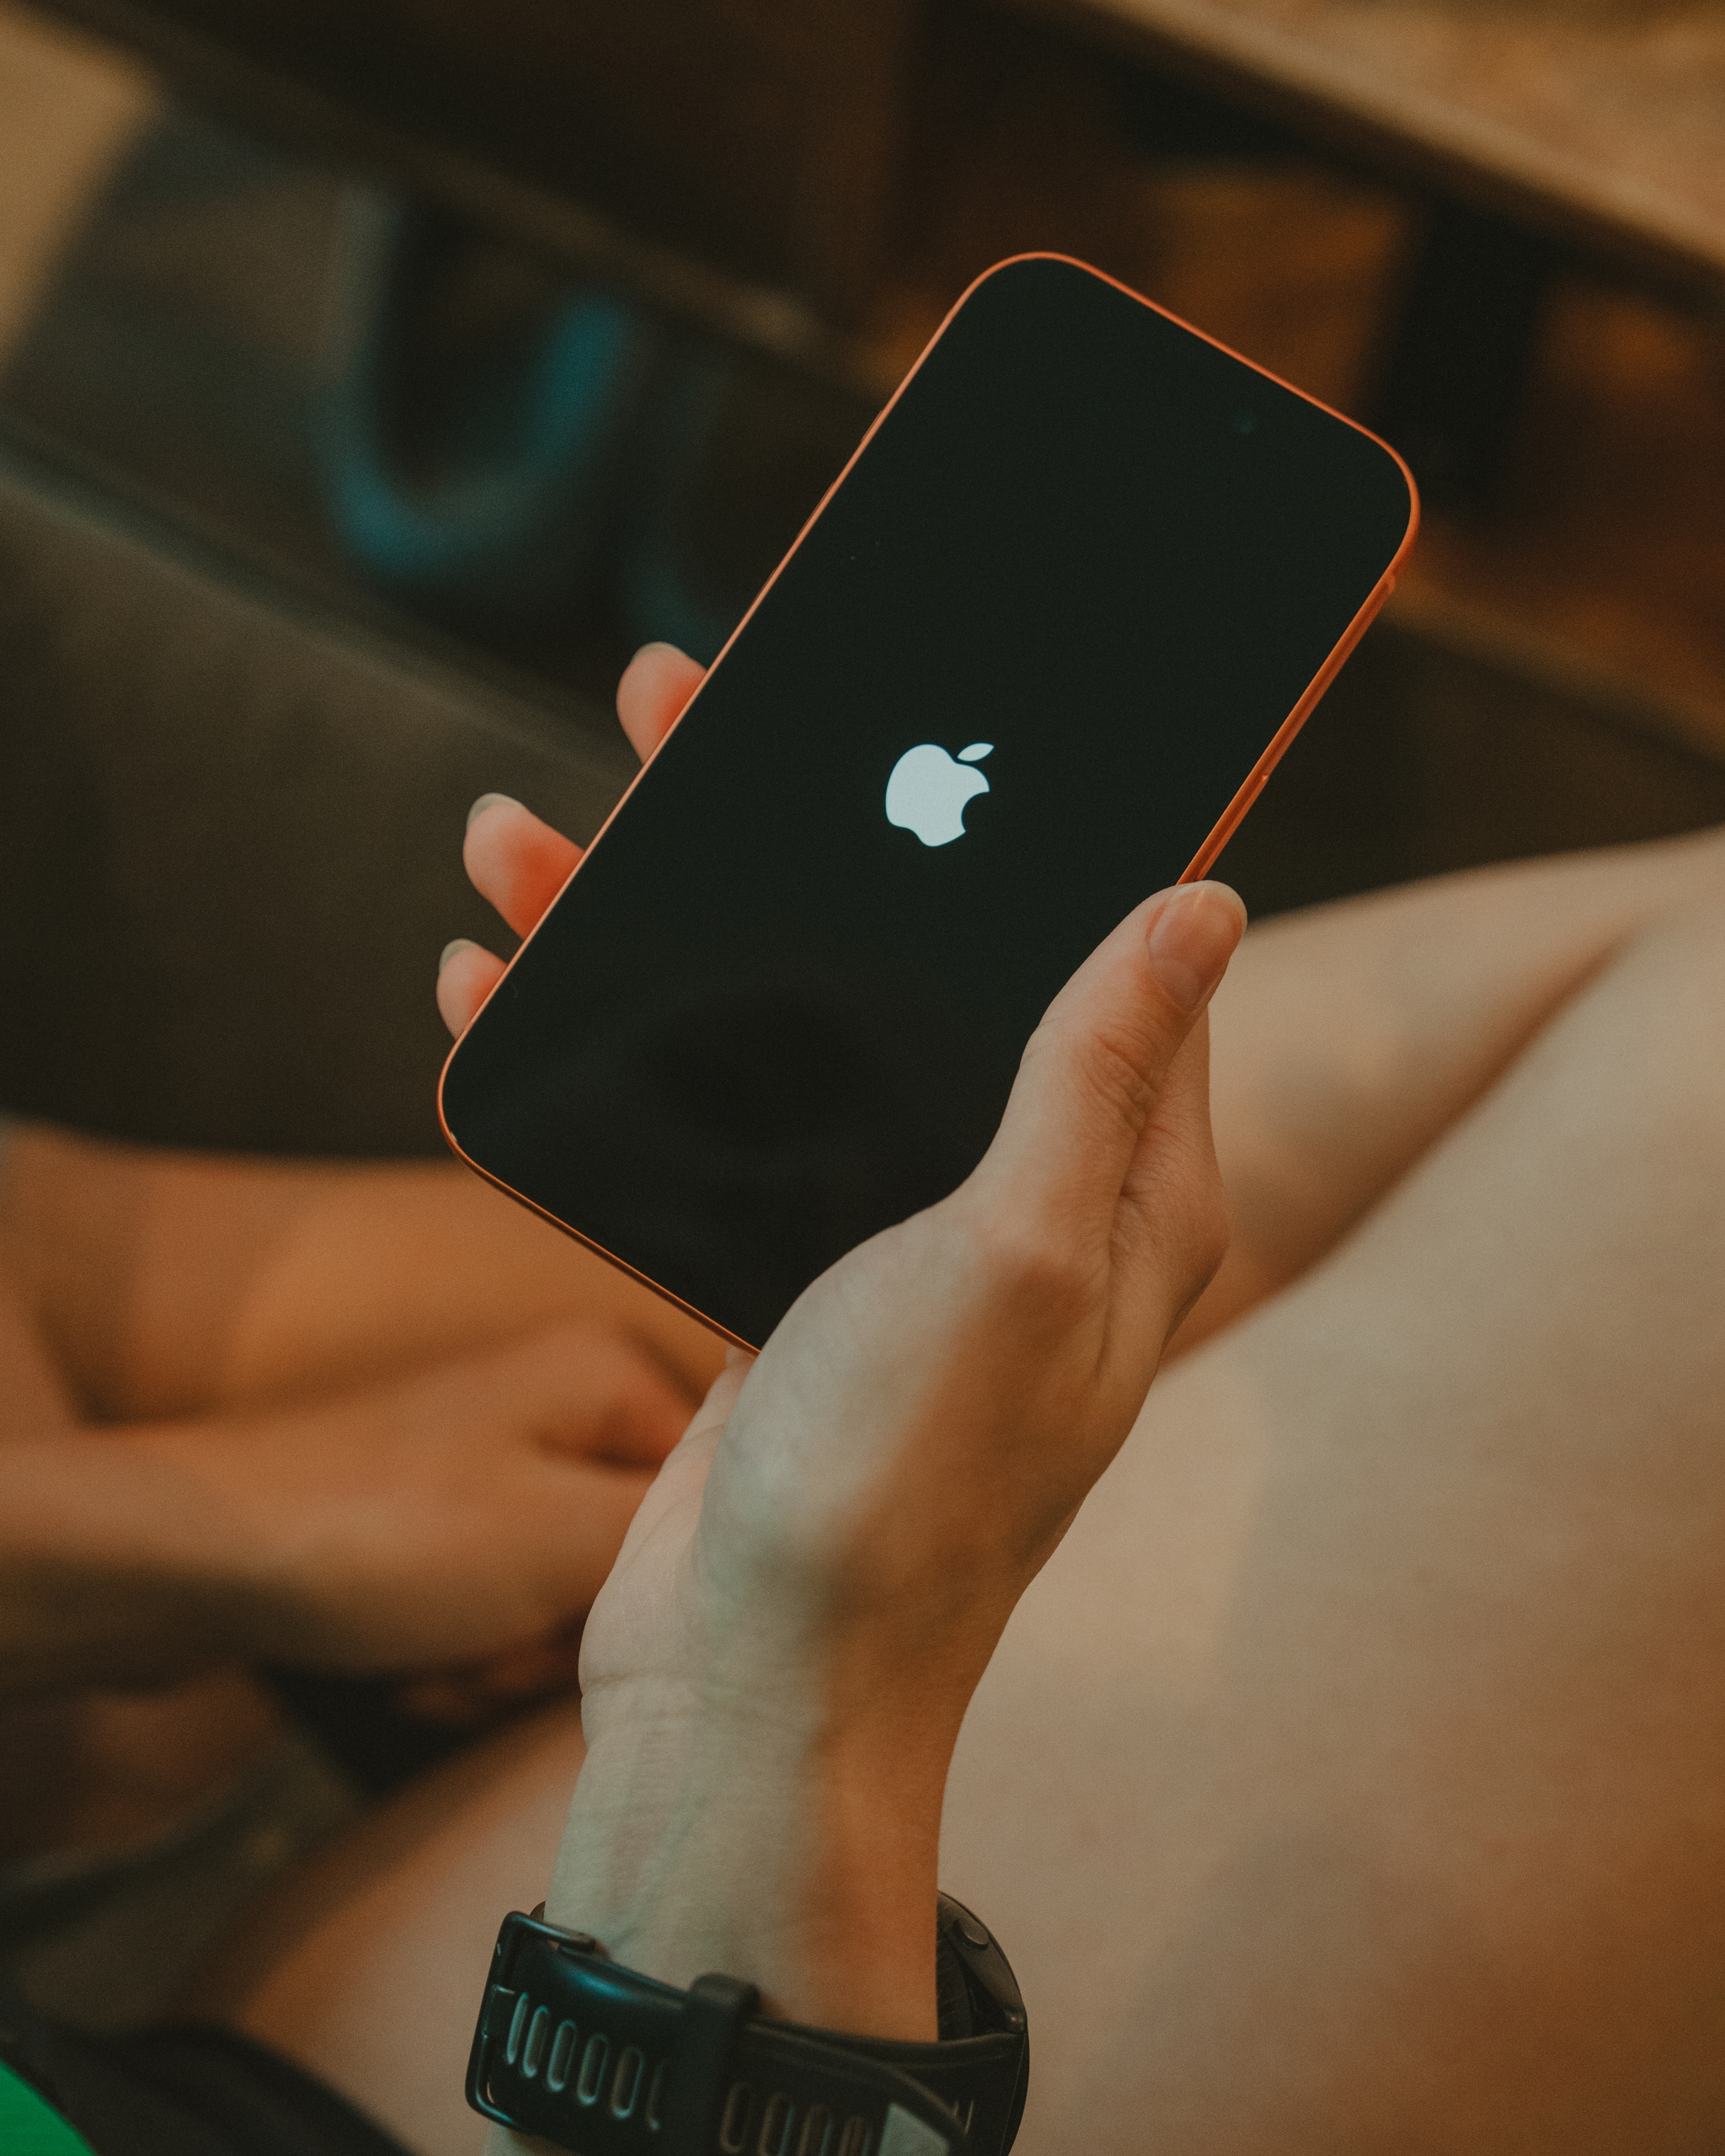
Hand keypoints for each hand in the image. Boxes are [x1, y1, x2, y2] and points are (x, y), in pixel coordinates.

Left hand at [2, 1320, 694, 1698]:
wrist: (188, 1562)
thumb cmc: (375, 1530)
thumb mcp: (564, 1538)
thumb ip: (690, 1534)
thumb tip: (797, 1514)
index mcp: (604, 1376)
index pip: (719, 1490)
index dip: (678, 1576)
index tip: (610, 1608)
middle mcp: (556, 1407)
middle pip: (637, 1561)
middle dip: (568, 1633)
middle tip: (503, 1633)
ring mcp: (491, 1468)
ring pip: (561, 1606)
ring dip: (504, 1660)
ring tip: (441, 1647)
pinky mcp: (436, 1530)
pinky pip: (492, 1617)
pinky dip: (455, 1660)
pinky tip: (405, 1660)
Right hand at [443, 648, 1244, 2048]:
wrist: (753, 1686)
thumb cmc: (903, 1486)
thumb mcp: (1017, 1255)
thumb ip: (1093, 1070)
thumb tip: (1206, 902)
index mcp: (1117, 1184)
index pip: (1093, 954)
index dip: (1016, 825)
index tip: (935, 713)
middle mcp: (1014, 1196)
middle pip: (902, 962)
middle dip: (781, 838)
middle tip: (671, 705)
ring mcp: (885, 1233)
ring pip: (775, 1029)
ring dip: (646, 931)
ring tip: (521, 838)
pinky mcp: (776, 1273)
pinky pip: (698, 1121)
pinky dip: (601, 1053)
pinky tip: (495, 988)